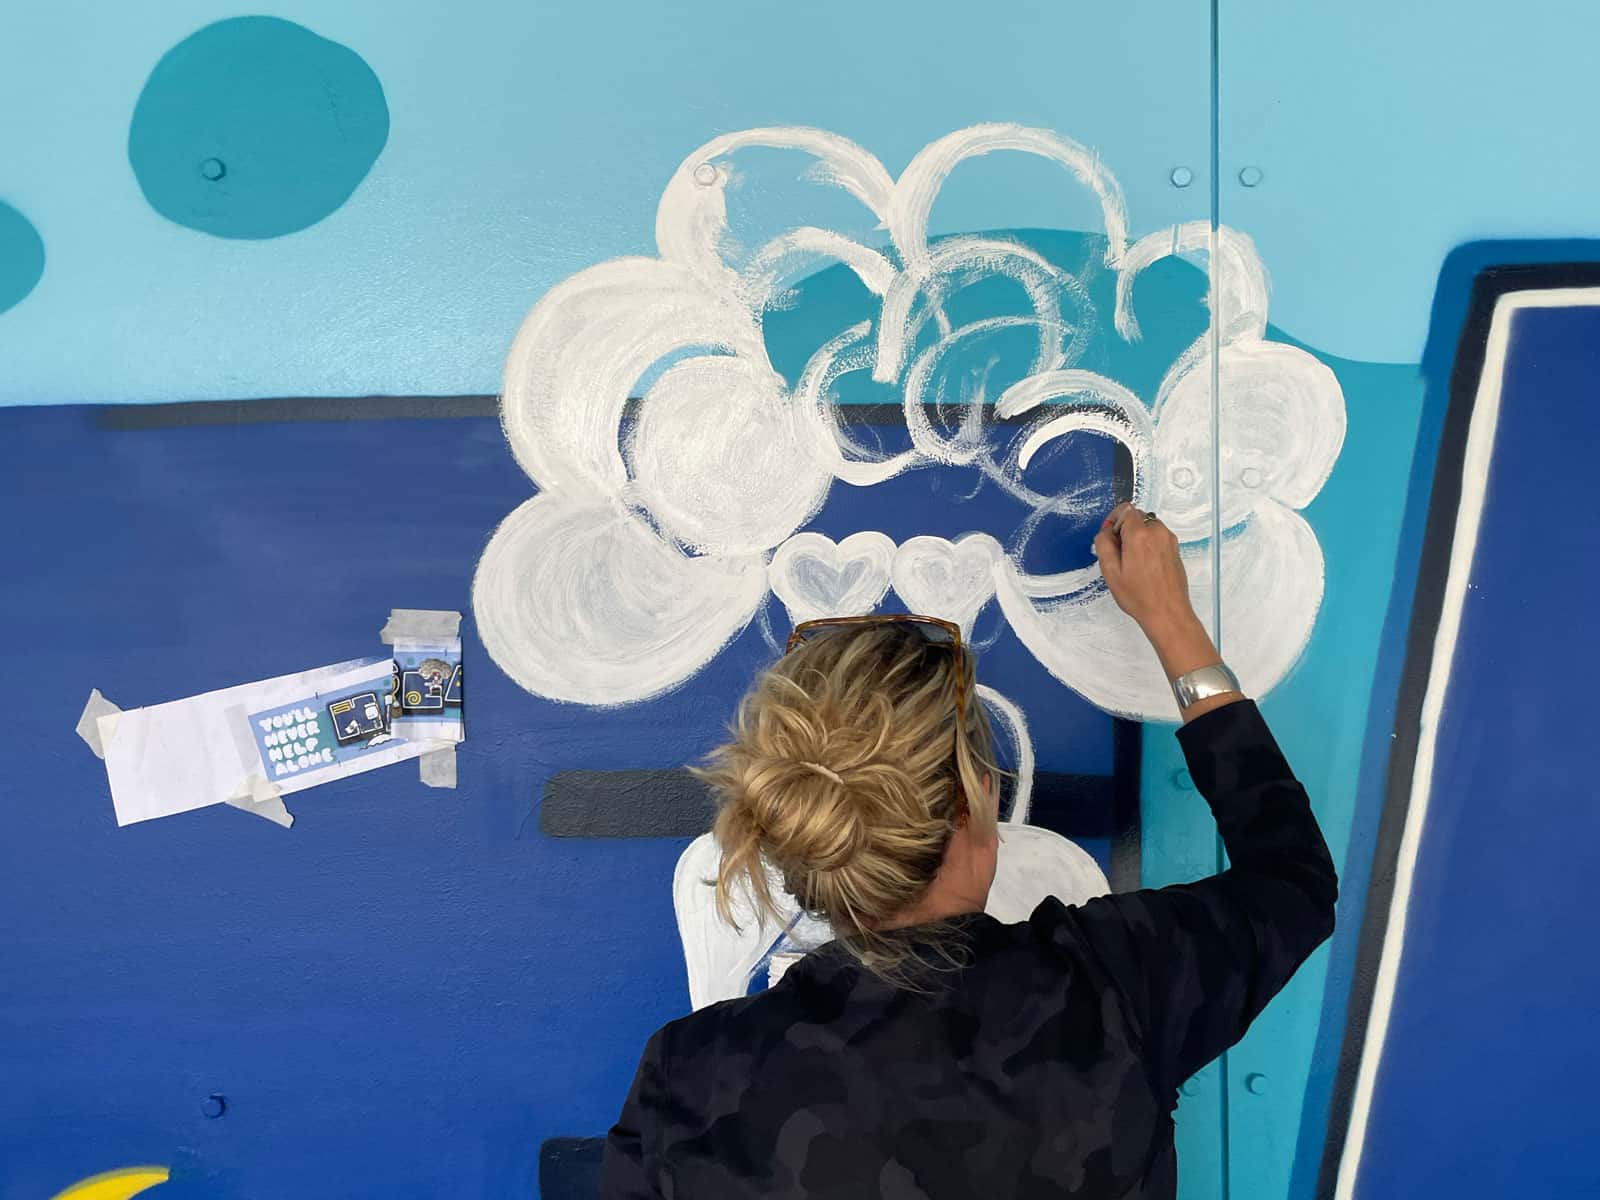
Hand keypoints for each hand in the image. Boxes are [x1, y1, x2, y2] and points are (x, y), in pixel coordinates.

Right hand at [1092, 502, 1197, 635]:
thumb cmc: (1140, 596)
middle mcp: (1158, 532)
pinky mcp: (1175, 549)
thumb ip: (1103, 544)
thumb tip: (1105, 531)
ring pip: (1147, 527)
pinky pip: (1157, 537)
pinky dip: (1148, 544)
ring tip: (1131, 562)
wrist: (1167, 612)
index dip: (1113, 519)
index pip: (1125, 509)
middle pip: (1137, 517)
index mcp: (1140, 535)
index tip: (1108, 534)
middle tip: (1118, 553)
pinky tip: (1143, 566)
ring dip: (1137, 537)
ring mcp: (1169, 540)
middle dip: (1125, 529)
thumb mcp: (1110, 571)